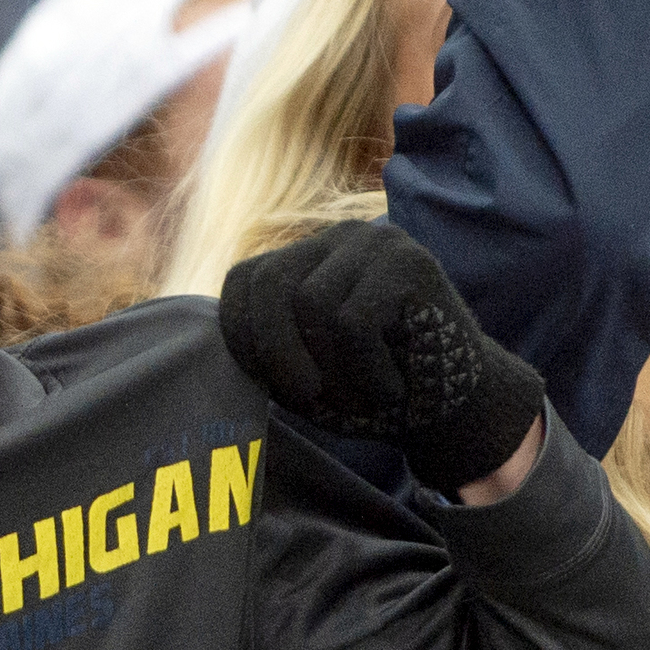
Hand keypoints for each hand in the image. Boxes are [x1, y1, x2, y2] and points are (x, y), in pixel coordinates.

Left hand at [216, 219, 547, 497]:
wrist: (449, 409)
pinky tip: (388, 384)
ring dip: (333, 368)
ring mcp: (374, 242)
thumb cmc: (365, 392)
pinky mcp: (410, 261)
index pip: (241, 282)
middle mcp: (334, 240)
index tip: (276, 384)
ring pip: (312, 304)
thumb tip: (199, 339)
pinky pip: (353, 320)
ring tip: (363, 389)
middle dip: (278, 353)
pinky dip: (363, 369)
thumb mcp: (297, 370)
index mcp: (301, 261)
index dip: (245, 339)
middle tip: (308, 396)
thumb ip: (258, 344)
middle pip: (269, 284)